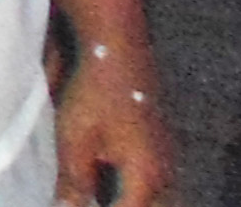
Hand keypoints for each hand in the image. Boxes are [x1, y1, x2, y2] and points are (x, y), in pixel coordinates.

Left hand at [55, 36, 172, 206]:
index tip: (76, 205)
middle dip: (119, 203)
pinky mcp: (158, 146)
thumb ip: (75, 184)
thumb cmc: (94, 94)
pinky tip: (105, 177)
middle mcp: (165, 174)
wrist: (116, 50)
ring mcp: (165, 159)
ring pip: (149, 197)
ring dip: (126, 196)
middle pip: (142, 206)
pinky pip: (149, 182)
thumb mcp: (76, 141)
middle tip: (84, 198)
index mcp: (147, 178)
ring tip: (98, 187)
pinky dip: (130, 187)